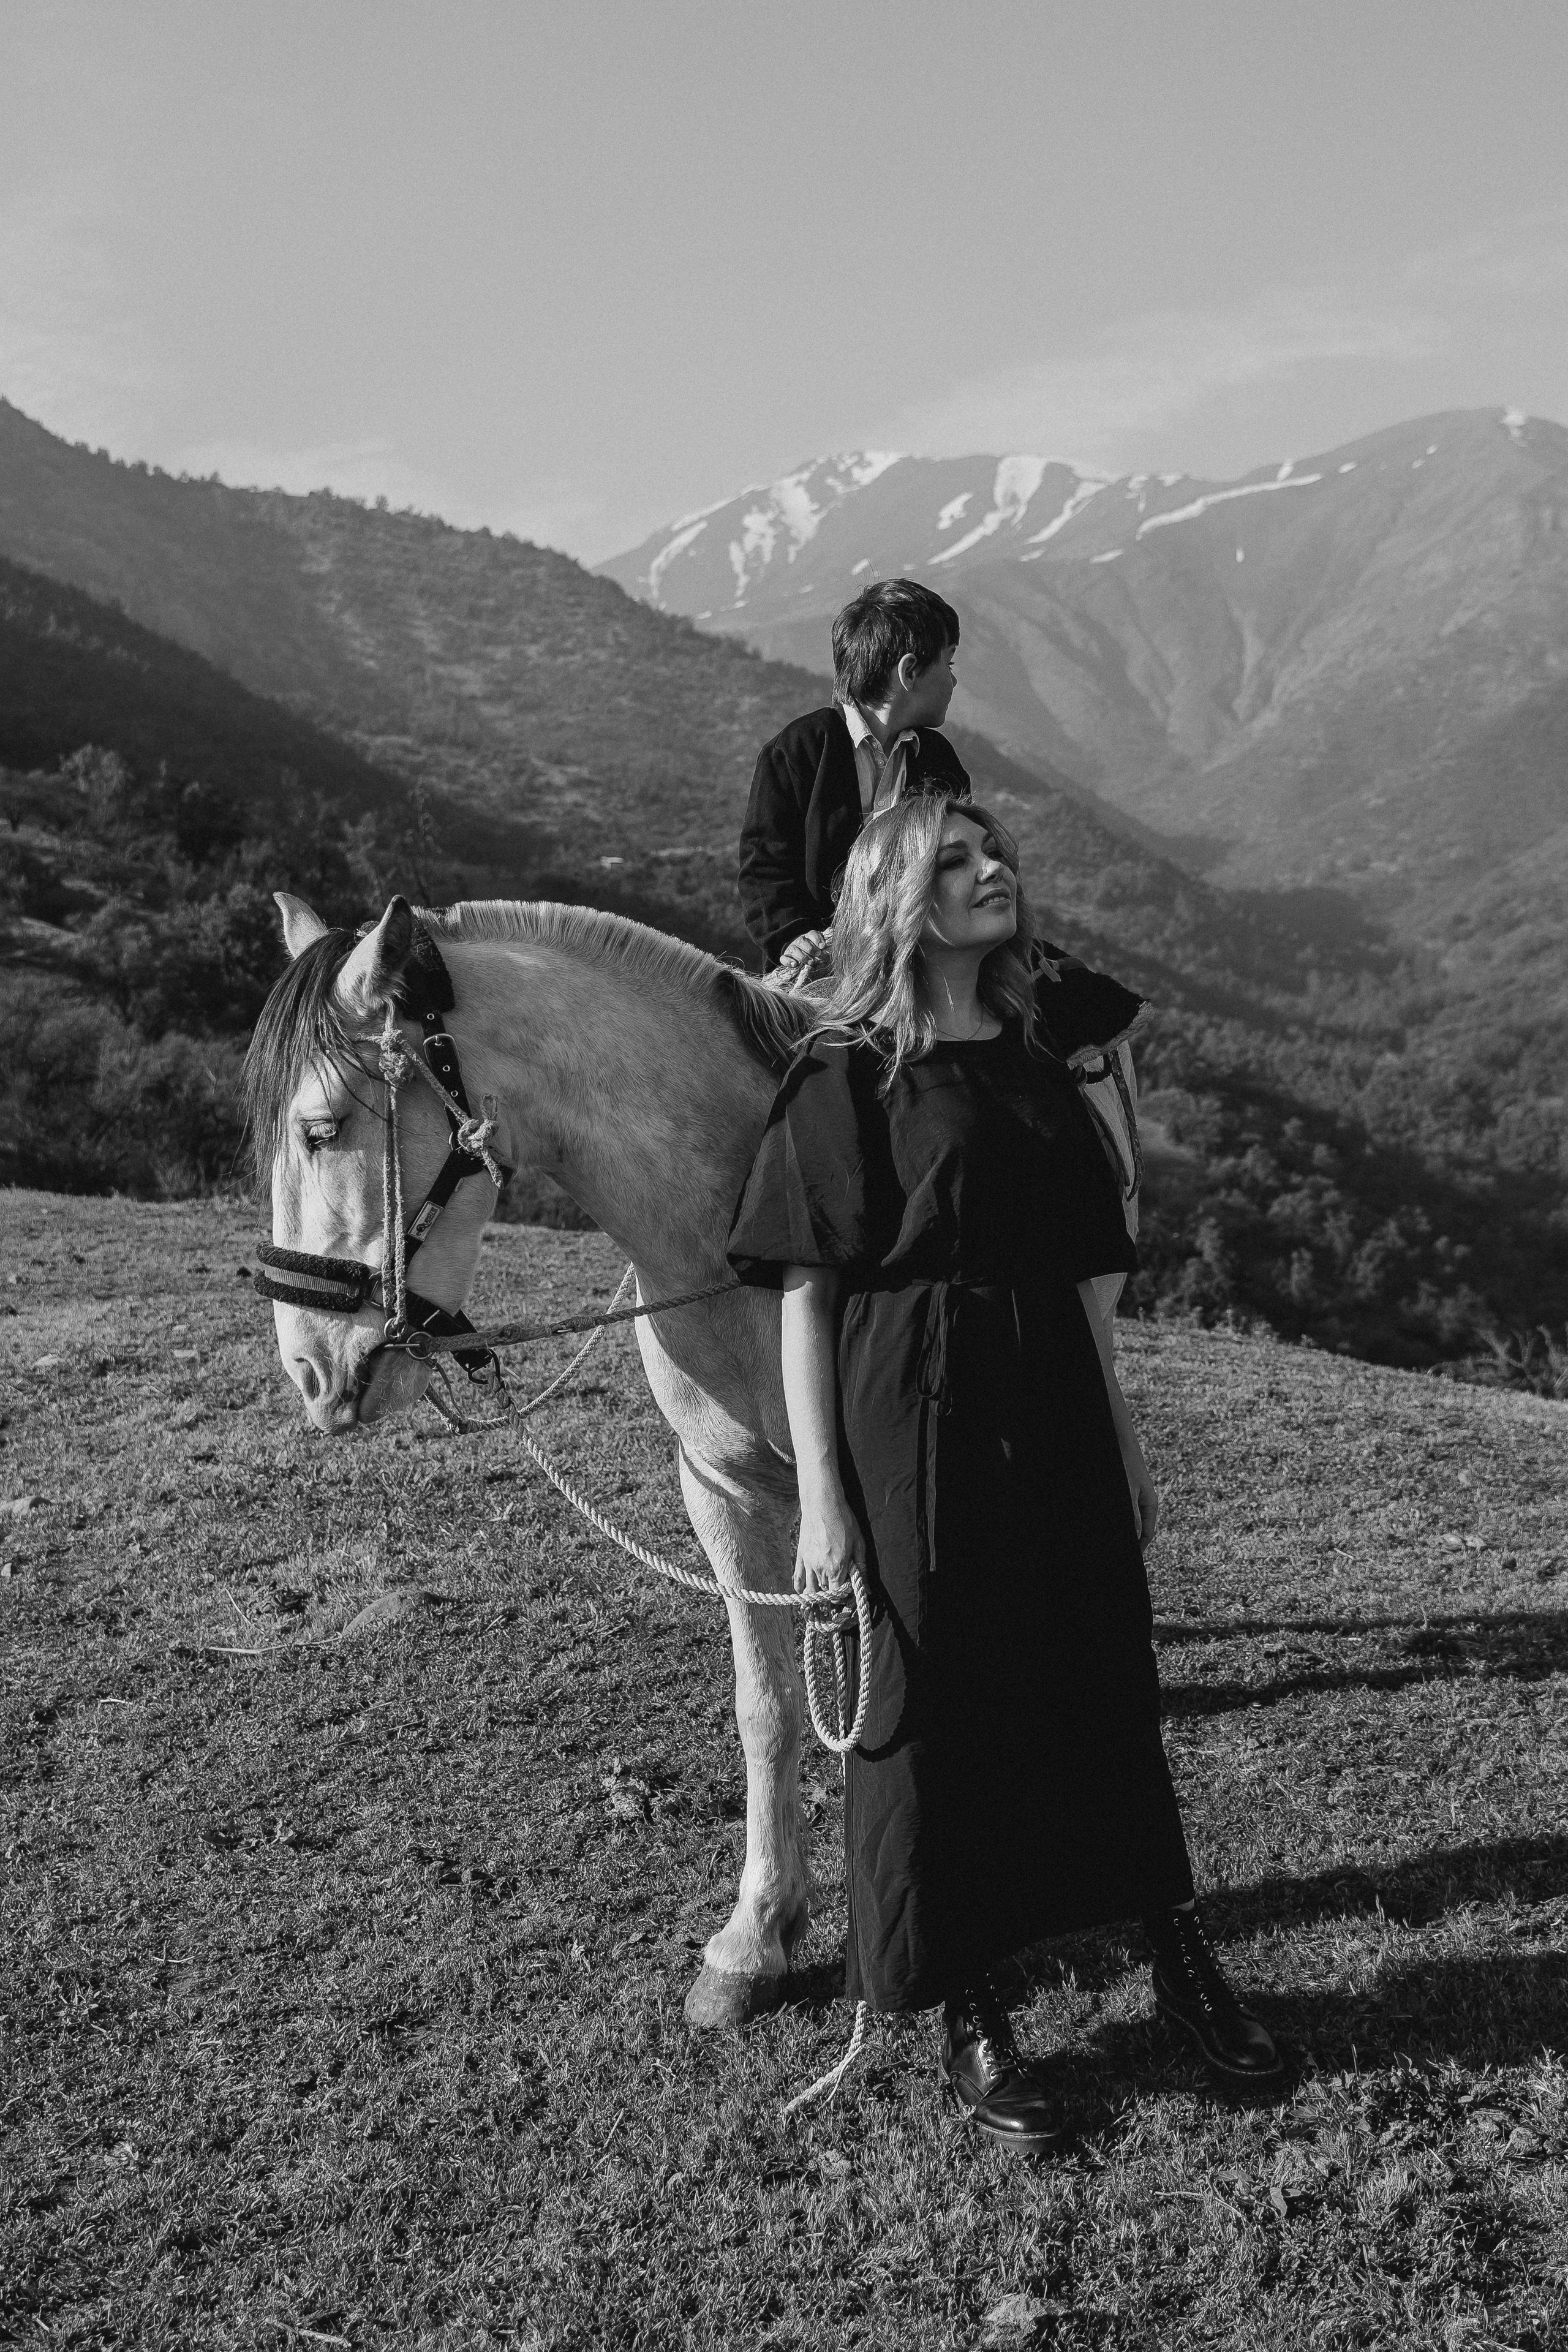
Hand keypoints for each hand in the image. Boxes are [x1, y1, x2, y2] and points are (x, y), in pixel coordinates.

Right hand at [777, 928, 828, 985]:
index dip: (817, 939)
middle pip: (802, 941)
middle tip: (818, 955)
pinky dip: (789, 961)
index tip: (822, 946)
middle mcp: (799, 941)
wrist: (799, 957)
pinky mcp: (785, 957)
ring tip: (811, 962)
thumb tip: (833, 931)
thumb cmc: (813, 951)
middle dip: (811, 949)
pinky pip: (784, 958)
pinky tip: (795, 964)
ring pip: (794, 950)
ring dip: (803, 956)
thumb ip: (826, 939)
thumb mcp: (821, 946)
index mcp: (809, 937)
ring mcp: (791, 949)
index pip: (811, 934)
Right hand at [794, 1490, 862, 1598]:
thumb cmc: (843, 1520)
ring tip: (824, 1596)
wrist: (822, 1504)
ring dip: (818, 1596)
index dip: (844, 1596)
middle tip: (839, 1590)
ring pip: (811, 1589)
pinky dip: (800, 1588)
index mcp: (837, 1567)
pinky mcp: (800, 1556)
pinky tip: (805, 1592)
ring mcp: (808, 1563)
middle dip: (833, 1595)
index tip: (849, 1590)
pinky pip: (797, 1578)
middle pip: (826, 1592)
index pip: (838, 1594)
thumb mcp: (859, 1543)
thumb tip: (867, 1588)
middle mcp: (820, 1568)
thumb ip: (861, 1568)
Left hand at [1122, 1436, 1159, 1551]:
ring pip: (1132, 1522)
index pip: (1147, 1534)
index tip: (1131, 1561)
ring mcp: (1138, 1498)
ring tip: (1114, 1544)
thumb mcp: (1128, 1491)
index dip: (1140, 1549)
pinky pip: (1127, 1512)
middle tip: (1119, 1555)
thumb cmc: (1126, 1466)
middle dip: (1132, 1542)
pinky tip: (1112, 1526)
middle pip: (1141, 1530)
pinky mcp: (1129, 1493)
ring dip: (1126, 1532)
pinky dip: (1123, 1521)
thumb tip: (1137, 1535)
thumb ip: (1132, 1513)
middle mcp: (1146, 1504)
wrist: (1121, 1444)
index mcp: (1150, 1506)